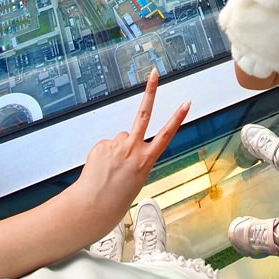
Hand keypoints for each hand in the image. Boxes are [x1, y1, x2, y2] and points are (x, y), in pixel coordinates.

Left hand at [71, 68, 190, 236]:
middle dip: (150, 91)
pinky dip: (105, 155)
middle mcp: (132, 149)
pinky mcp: (100, 145)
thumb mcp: (136, 178)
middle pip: (144, 114)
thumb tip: (124, 140)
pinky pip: (106, 145)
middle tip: (155, 72)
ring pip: (121, 138)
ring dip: (118, 149)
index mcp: (145, 160)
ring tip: (111, 169)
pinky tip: (101, 169)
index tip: (186, 102)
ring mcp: (115, 145)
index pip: (166, 134)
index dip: (178, 118)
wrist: (92, 206)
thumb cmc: (115, 199)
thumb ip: (135, 155)